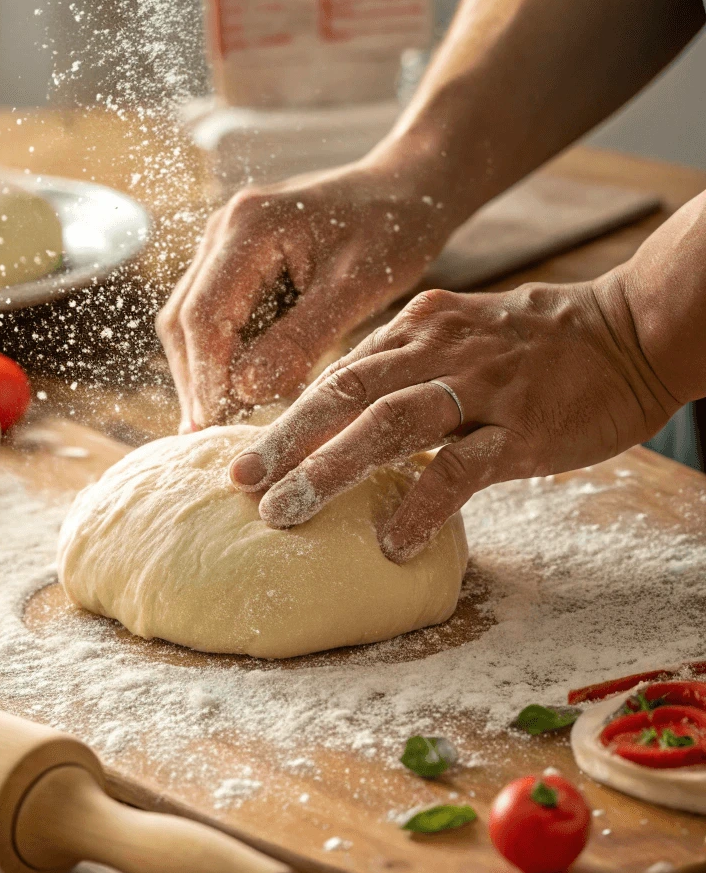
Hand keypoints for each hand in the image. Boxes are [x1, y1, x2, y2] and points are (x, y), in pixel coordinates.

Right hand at [155, 159, 456, 431]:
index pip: (205, 316)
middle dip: (197, 381)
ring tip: (220, 423)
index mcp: (250, 228)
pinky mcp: (235, 263)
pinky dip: (222, 358)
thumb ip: (300, 339)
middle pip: (184, 321)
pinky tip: (238, 393)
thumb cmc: (394, 229)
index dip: (205, 377)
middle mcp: (223, 231)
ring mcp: (224, 246)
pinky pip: (214, 318)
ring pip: (191, 323)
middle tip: (207, 437)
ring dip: (204, 373)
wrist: (406, 189)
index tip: (211, 426)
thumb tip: (245, 392)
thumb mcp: (357, 287)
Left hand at [227, 276, 679, 562]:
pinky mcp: (520, 427)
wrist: (633, 329)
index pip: (336, 375)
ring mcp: (479, 387)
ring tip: (285, 513)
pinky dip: (421, 505)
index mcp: (415, 330)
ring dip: (329, 469)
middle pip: (343, 393)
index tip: (246, 457)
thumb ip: (403, 370)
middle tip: (240, 482)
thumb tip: (345, 414)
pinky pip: (461, 469)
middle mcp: (436, 350)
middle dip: (285, 440)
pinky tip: (392, 542)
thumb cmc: (537, 345)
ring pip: (389, 424)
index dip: (286, 418)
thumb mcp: (458, 338)